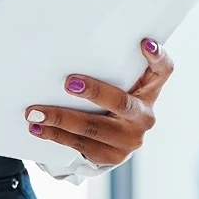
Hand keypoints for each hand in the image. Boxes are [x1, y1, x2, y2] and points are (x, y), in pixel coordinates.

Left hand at [24, 38, 173, 166]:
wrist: (114, 138)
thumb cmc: (112, 99)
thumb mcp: (119, 81)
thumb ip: (110, 65)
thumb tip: (74, 41)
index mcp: (149, 91)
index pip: (163, 71)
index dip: (157, 57)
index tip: (144, 43)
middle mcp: (144, 116)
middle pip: (121, 102)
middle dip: (94, 92)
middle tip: (68, 83)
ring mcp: (129, 140)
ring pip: (93, 128)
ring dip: (60, 119)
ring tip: (35, 112)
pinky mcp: (112, 156)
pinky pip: (80, 146)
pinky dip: (55, 135)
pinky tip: (37, 128)